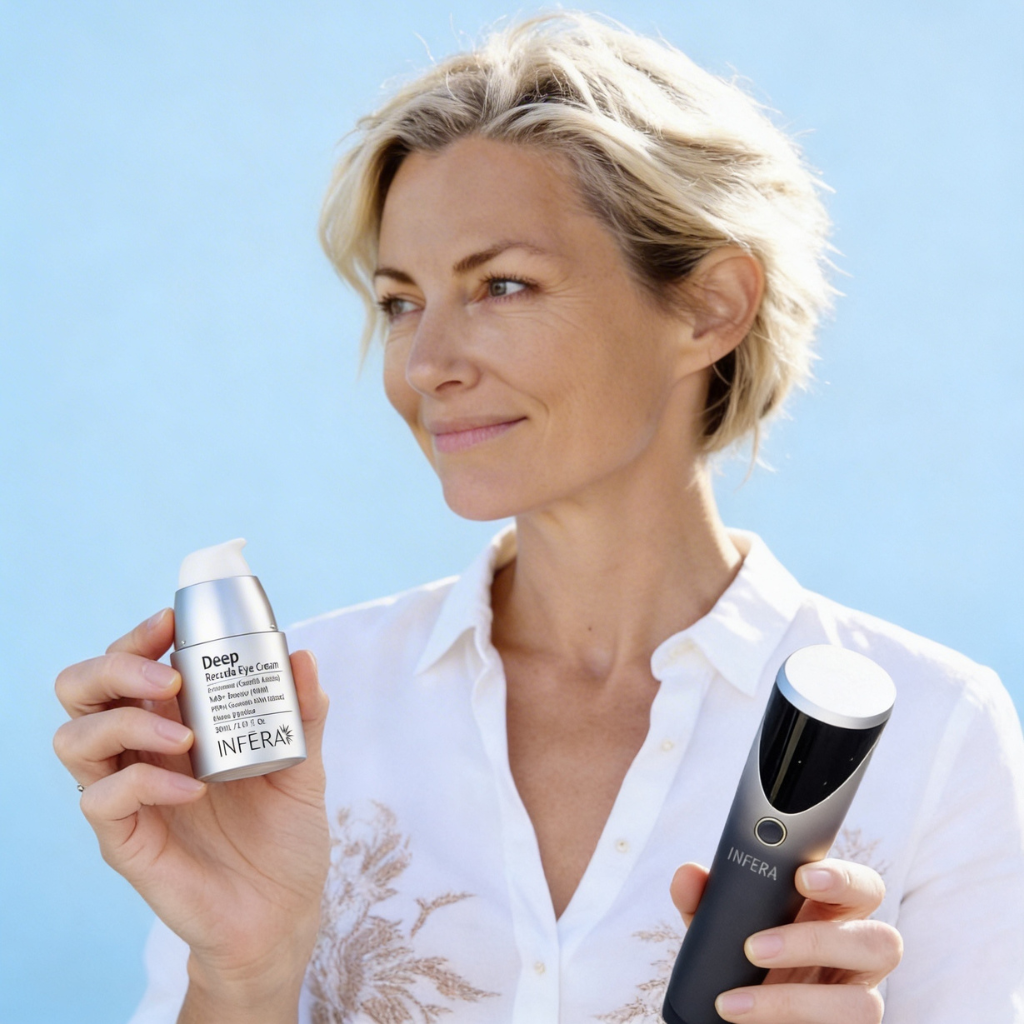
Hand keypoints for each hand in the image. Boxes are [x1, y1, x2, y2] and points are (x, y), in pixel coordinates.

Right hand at [53, 609, 330, 1021]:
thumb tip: (301, 656)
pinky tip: (191, 790)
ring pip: (74, 739)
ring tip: (183, 734)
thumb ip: (303, 713)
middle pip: (81, 689)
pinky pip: (102, 800)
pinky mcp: (123, 841)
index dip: (139, 636)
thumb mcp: (304, 764)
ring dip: (125, 722)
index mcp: (174, 720)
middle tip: (170, 674)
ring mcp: (127, 795)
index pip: (129, 664)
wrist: (284, 911)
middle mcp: (140, 751)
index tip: (172, 621)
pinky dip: (144, 784)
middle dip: (115, 665)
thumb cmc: (284, 834)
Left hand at [671, 859, 902, 1023]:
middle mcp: (859, 957)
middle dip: (817, 941)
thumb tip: (688, 875)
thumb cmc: (743, 961)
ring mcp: (859, 1003)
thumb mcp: (720, 928)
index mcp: (837, 914)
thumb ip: (704, 898)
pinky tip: (744, 1021)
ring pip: (864, 1003)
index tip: (801, 875)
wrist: (733, 1018)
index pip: (862, 885)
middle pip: (881, 941)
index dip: (842, 878)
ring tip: (735, 1003)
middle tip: (753, 947)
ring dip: (793, 1001)